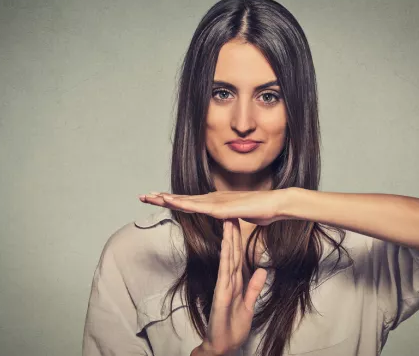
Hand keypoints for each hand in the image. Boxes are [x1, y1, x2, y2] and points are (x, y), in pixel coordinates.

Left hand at [138, 189, 289, 225]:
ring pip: (186, 201)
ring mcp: (216, 202)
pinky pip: (198, 207)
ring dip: (167, 199)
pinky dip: (183, 204)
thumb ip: (231, 218)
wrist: (276, 204)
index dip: (172, 201)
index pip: (188, 202)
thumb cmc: (262, 210)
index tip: (156, 199)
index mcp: (215, 202)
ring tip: (150, 196)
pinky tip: (171, 203)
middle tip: (142, 196)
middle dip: (161, 197)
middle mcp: (212, 199)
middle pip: (182, 199)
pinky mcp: (221, 208)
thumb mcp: (240, 217)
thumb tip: (227, 222)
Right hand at [201, 219, 267, 354]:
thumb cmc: (232, 328)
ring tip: (228, 221)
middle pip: (230, 252)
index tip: (239, 221)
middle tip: (231, 212)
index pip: (236, 256)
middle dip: (232, 233)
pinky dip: (225, 258)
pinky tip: (225, 245)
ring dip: (227, 240)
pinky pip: (224, 273)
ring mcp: (223, 287)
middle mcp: (227, 281)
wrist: (223, 347)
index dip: (238, 238)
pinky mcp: (221, 295)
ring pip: (226, 258)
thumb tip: (261, 269)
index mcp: (234, 283)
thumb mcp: (248, 305)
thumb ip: (254, 287)